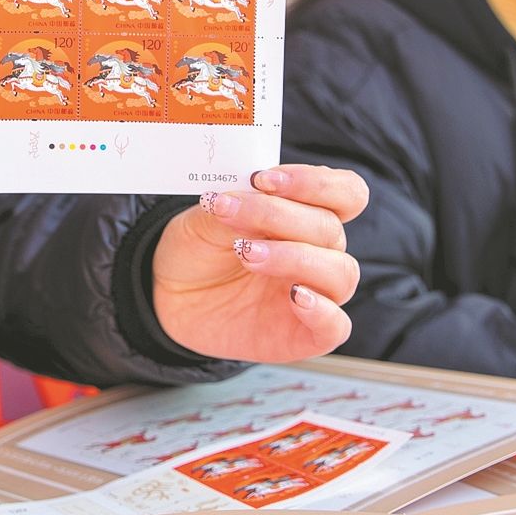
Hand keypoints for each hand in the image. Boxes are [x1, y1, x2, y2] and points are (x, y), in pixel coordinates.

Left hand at [151, 164, 366, 361]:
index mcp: (306, 216)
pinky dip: (323, 311)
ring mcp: (316, 293)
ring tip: (247, 255)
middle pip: (330, 228)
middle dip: (279, 216)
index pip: (345, 192)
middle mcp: (319, 252)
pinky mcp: (306, 335)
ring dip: (295, 257)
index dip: (315, 182)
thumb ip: (234, 205)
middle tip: (232, 215)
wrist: (170, 297)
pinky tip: (295, 297)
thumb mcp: (205, 219)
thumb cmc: (197, 252)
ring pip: (341, 272)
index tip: (263, 179)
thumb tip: (253, 194)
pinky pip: (336, 326)